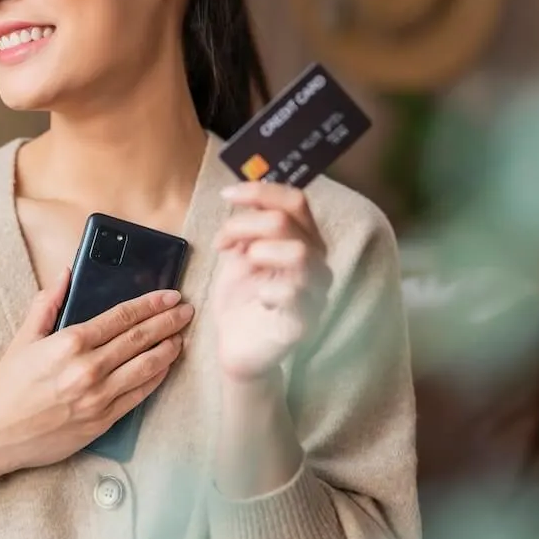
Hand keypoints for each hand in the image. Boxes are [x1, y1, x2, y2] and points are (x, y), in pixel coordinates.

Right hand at [0, 268, 193, 473]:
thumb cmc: (6, 387)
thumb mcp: (23, 339)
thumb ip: (47, 303)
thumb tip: (67, 273)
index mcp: (69, 343)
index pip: (122, 316)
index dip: (151, 304)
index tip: (170, 296)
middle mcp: (88, 369)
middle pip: (140, 339)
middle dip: (169, 322)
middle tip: (187, 311)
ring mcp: (98, 397)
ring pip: (147, 367)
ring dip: (169, 348)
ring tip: (181, 336)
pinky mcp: (102, 421)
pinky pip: (139, 395)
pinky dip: (157, 377)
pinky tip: (165, 366)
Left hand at [210, 183, 331, 381]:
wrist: (236, 347)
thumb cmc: (242, 298)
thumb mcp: (240, 254)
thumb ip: (248, 228)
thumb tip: (244, 198)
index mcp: (304, 241)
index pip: (295, 201)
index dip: (260, 191)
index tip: (226, 195)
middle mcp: (316, 262)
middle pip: (287, 221)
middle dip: (244, 224)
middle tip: (222, 243)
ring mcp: (315, 292)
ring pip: (298, 252)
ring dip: (260, 250)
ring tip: (244, 264)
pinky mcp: (305, 322)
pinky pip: (294, 295)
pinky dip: (269, 289)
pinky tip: (258, 296)